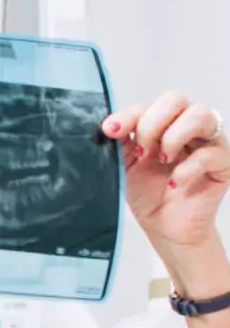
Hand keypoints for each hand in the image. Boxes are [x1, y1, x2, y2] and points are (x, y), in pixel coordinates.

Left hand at [103, 93, 229, 253]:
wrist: (164, 227)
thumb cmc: (149, 196)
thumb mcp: (126, 168)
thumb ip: (121, 145)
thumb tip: (110, 127)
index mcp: (163, 125)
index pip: (150, 105)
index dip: (130, 115)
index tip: (111, 130)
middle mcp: (188, 128)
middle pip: (175, 100)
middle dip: (151, 123)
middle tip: (141, 150)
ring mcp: (209, 143)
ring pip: (200, 116)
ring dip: (173, 137)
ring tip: (162, 160)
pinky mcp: (223, 163)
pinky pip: (210, 153)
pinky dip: (186, 168)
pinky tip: (174, 183)